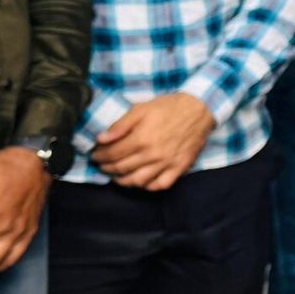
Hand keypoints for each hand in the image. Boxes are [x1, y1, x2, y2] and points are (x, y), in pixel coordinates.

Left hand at [93, 93, 216, 190]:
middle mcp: (153, 154)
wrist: (199, 109)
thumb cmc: (169, 107)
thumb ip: (120, 125)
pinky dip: (147, 186)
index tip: (95, 155)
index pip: (113, 154)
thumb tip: (100, 139)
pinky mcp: (179, 168)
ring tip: (117, 176)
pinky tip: (140, 181)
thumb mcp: (141, 108)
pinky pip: (160, 185)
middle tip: (102, 165)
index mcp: (141, 138)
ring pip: (138, 181)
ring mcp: (167, 163)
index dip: (100, 156)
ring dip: (123, 181)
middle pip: (122, 168)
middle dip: (107, 168)